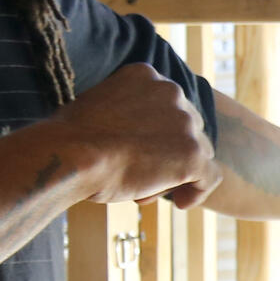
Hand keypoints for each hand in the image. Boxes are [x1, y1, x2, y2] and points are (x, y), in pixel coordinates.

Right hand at [51, 65, 220, 207]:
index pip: (165, 107)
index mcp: (146, 76)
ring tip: (143, 193)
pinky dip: (198, 191)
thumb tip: (125, 137)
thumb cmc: (69, 139)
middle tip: (137, 178)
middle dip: (165, 154)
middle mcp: (171, 92)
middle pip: (183, 130)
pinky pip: (209, 176)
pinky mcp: (192, 153)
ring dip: (174, 174)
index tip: (133, 152)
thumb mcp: (94, 110)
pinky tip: (182, 204)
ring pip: (195, 153)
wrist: (71, 153)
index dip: (154, 134)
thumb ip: (121, 114)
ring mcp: (185, 122)